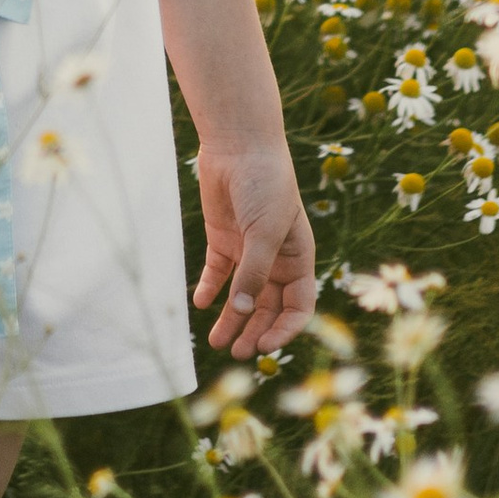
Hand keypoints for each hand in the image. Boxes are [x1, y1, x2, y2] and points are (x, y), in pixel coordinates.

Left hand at [190, 137, 315, 357]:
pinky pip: (218, 273)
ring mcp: (248, 250)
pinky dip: (210, 289)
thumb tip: (242, 311)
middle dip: (254, 330)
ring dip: (231, 318)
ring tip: (215, 342)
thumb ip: (254, 272)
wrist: (239, 145)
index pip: (298, 306)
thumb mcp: (264, 231)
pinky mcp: (224, 240)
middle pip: (268, 307)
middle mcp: (275, 259)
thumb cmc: (264, 184)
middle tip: (235, 352)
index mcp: (298, 258)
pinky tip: (200, 303)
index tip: (263, 346)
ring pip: (242, 296)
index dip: (285, 329)